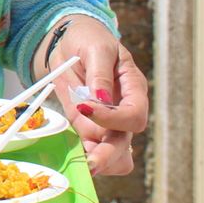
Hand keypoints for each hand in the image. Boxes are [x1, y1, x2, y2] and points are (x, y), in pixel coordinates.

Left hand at [46, 17, 147, 175]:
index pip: (134, 114)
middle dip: (108, 155)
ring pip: (115, 155)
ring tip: (81, 163)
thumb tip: (102, 99)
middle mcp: (123, 110)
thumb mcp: (95, 48)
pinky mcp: (88, 127)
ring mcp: (106, 123)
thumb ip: (100, 74)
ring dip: (98, 160)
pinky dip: (84, 156)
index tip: (86, 107)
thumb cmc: (87, 40)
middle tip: (90, 163)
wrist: (69, 42)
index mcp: (133, 89)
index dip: (113, 118)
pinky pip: (93, 150)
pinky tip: (72, 156)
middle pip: (126, 142)